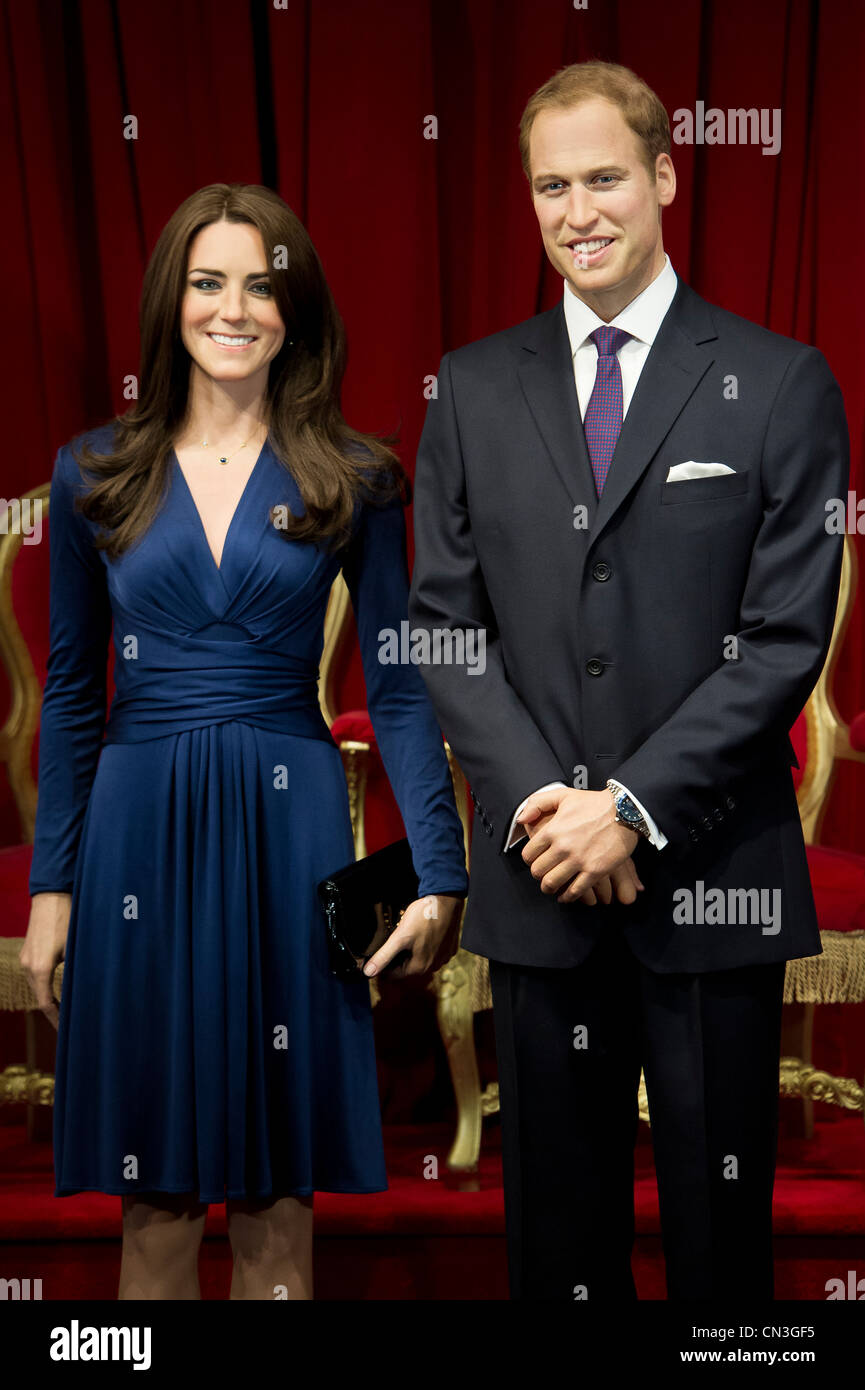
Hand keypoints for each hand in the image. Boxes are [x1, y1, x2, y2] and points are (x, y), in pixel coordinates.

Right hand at [19, 892, 70, 1029]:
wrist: (52, 895)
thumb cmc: (68, 919)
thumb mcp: (76, 948)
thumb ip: (76, 973)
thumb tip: (86, 993)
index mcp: (40, 969)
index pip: (45, 1004)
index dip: (56, 1019)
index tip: (67, 1031)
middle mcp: (28, 966)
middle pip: (40, 997)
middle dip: (54, 1011)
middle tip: (72, 1022)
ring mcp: (25, 958)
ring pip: (37, 986)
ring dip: (50, 997)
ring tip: (66, 1008)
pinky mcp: (28, 951)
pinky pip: (35, 975)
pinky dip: (46, 984)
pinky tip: (58, 987)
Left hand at [363, 893, 463, 980]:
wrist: (447, 899)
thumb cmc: (424, 917)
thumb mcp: (400, 937)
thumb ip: (384, 956)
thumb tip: (368, 972)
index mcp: (420, 967)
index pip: (394, 975)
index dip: (383, 965)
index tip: (378, 952)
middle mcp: (434, 966)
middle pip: (407, 967)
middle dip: (398, 956)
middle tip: (394, 939)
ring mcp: (443, 957)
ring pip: (420, 959)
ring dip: (412, 950)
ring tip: (408, 934)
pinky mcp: (449, 947)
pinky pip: (433, 951)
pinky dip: (425, 945)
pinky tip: (422, 932)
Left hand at [518, 787, 639, 900]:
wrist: (624, 811)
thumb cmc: (594, 803)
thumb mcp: (563, 795)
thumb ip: (537, 803)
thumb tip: (522, 820)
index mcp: (552, 830)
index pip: (529, 854)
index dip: (529, 860)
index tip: (535, 861)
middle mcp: (563, 847)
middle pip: (538, 871)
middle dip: (538, 875)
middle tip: (543, 874)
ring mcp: (579, 860)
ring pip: (552, 883)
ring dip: (549, 888)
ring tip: (551, 887)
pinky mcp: (595, 871)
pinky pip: (575, 891)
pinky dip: (567, 897)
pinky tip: (566, 896)